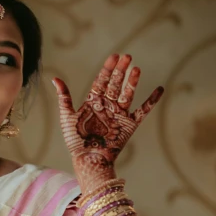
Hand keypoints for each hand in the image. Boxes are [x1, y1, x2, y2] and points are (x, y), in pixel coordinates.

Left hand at [53, 54, 162, 191]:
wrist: (89, 159)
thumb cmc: (76, 141)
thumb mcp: (66, 116)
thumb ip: (64, 97)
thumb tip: (55, 78)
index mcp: (93, 101)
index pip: (101, 80)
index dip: (107, 68)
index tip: (114, 56)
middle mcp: (107, 105)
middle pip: (115, 84)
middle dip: (121, 70)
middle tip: (127, 56)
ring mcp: (119, 114)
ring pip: (127, 93)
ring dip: (132, 81)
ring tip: (136, 68)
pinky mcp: (129, 125)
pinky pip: (143, 111)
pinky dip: (152, 101)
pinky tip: (160, 90)